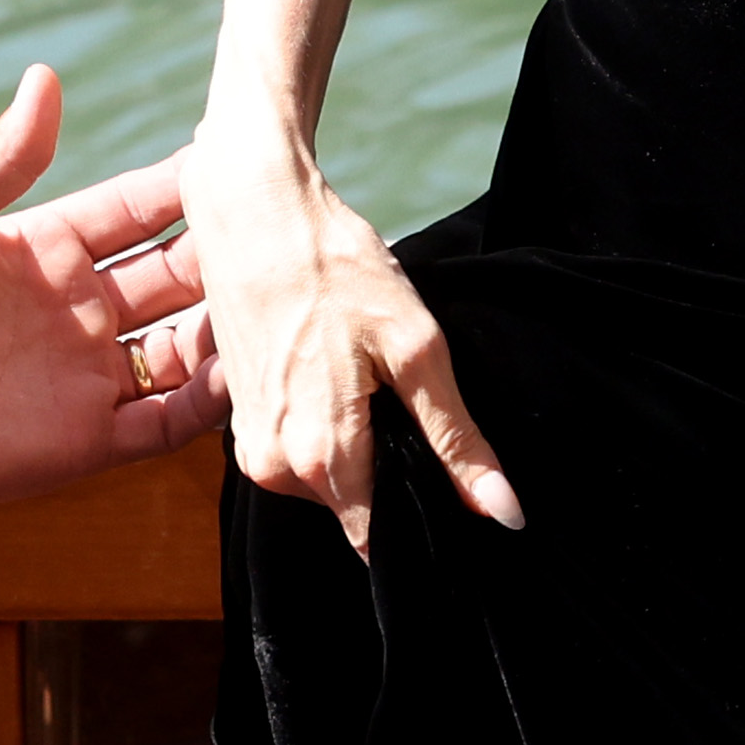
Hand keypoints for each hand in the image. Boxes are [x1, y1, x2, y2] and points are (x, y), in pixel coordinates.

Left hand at [0, 68, 230, 549]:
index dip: (184, 189)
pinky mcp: (91, 440)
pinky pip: (170, 419)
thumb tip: (45, 77)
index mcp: (49, 253)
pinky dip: (212, 400)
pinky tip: (244, 372)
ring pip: (190, 345)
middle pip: (178, 275)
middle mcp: (82, 312)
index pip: (137, 212)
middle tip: (277, 225)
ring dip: (230, 324)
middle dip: (225, 252)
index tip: (238, 159)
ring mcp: (91, 377)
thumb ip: (0, 157)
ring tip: (274, 298)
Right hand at [178, 121, 521, 562]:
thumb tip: (503, 513)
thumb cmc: (335, 268)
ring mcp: (251, 448)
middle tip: (412, 406)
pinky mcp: (241, 422)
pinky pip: (303, 454)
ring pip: (331, 483)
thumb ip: (456, 440)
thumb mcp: (415, 350)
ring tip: (375, 384)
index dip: (425, 515)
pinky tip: (344, 377)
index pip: (382, 535)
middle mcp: (276, 470)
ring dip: (362, 449)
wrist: (253, 209)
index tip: (453, 486)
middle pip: (357, 508)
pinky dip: (332, 428)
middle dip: (395, 476)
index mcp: (320, 460)